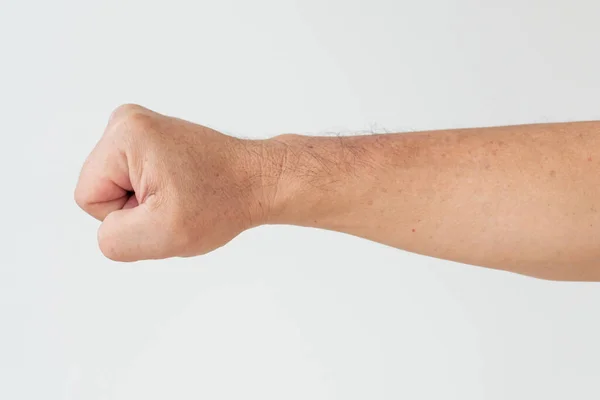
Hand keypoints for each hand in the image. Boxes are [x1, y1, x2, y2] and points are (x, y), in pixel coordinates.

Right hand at [75, 104, 276, 260]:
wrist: (260, 180)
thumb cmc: (222, 201)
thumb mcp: (163, 234)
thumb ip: (115, 240)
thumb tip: (108, 229)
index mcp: (124, 135)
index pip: (89, 199)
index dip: (127, 217)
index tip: (166, 205)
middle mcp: (127, 121)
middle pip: (101, 190)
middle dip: (137, 209)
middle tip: (177, 203)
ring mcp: (141, 128)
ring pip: (118, 189)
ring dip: (148, 204)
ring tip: (183, 195)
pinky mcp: (153, 139)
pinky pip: (134, 181)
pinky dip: (157, 194)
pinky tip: (185, 189)